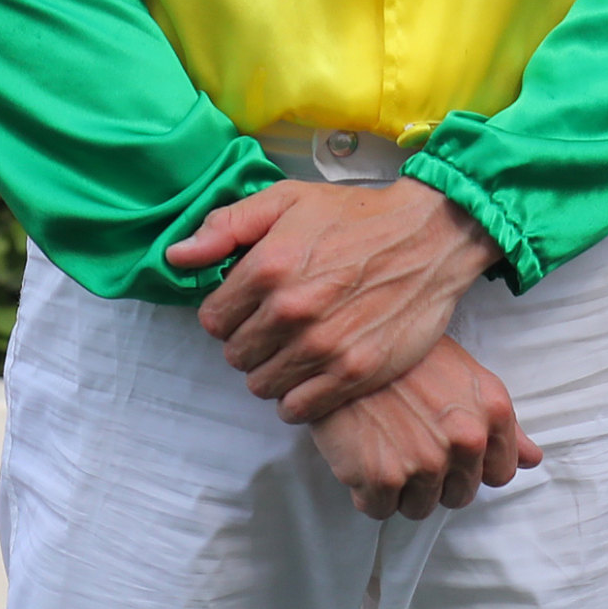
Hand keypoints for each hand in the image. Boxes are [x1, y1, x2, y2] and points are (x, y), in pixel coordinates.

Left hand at [165, 177, 501, 422]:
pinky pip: (295, 408)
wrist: (431, 235)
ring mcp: (322, 346)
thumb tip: (176, 257)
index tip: (251, 302)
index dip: (228, 311)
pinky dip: (298, 394)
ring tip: (298, 343)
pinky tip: (315, 366)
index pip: (212, 319)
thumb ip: (228, 226)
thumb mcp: (289, 200)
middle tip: (279, 321)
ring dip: (273, 368)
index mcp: (269, 266)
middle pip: (235, 355)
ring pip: (260, 385)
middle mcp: (291, 310)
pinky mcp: (352, 372)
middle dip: (250, 339)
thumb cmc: (357, 216)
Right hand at [309, 332, 540, 520]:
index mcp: (493, 412)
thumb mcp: (466, 375)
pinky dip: (368, 490)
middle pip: (459, 495)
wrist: (347, 343)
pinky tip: (363, 452)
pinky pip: (379, 509)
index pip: (500, 473)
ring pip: (420, 507)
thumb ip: (502, 424)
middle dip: (437, 477)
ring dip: (402, 487)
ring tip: (388, 444)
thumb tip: (533, 459)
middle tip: (412, 441)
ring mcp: (425, 462)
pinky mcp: (383, 479)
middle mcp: (466, 440)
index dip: (474, 465)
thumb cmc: (409, 355)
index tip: (451, 449)